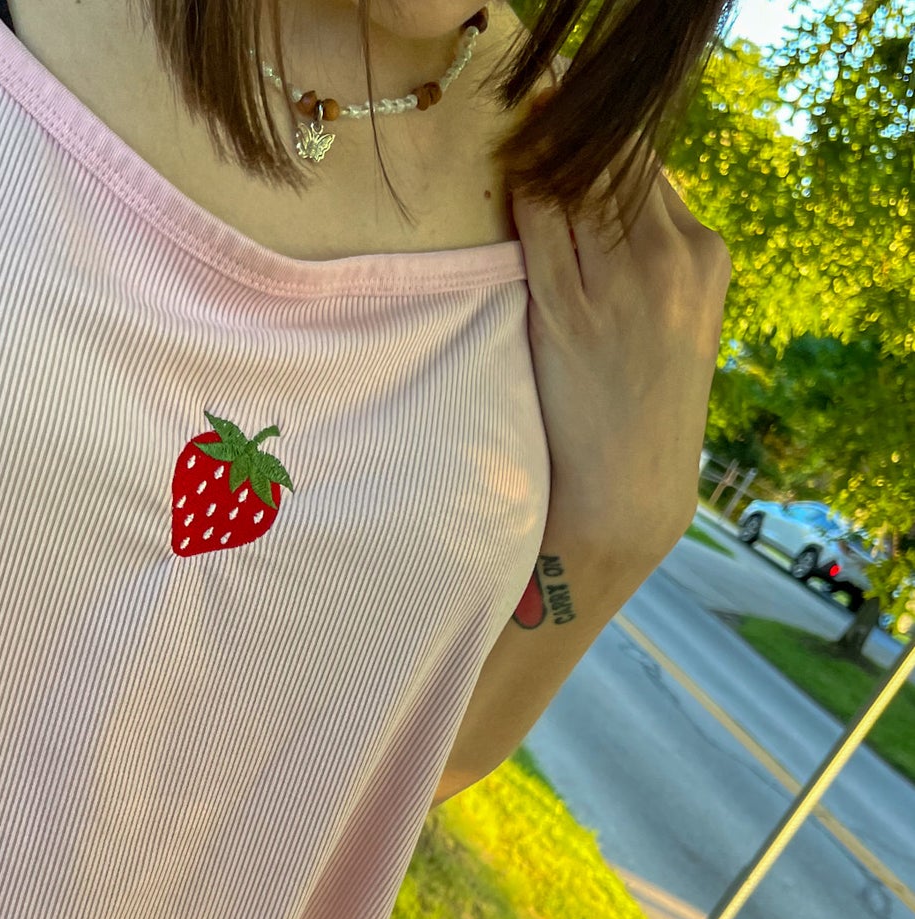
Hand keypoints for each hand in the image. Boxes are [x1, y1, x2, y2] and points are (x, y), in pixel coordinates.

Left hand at [510, 121, 732, 583]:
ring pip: (580, 177)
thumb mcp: (670, 323)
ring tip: (509, 155)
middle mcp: (675, 257)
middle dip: (568, 139)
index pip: (648, 163)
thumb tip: (595, 197)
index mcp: (706, 255)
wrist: (629, 494)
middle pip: (617, 156)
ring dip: (541, 156)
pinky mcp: (573, 310)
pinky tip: (503, 187)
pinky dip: (521, 194)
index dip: (596, 144)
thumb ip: (647, 257)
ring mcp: (624, 282)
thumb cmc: (635, 411)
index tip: (555, 143)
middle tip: (523, 134)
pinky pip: (541, 221)